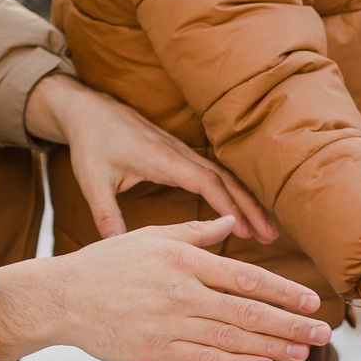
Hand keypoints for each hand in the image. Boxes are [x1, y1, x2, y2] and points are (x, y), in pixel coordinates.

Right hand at [0, 218, 328, 360]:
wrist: (61, 297)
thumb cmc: (108, 264)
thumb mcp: (151, 237)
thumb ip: (196, 234)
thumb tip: (231, 222)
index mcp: (184, 260)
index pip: (247, 277)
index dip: (285, 291)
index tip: (313, 300)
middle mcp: (182, 291)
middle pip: (249, 311)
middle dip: (291, 323)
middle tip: (323, 332)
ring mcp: (169, 323)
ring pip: (233, 338)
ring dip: (274, 346)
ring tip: (304, 351)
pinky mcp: (156, 351)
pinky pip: (206, 360)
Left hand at [25, 74, 276, 241]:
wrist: (89, 110)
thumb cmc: (91, 144)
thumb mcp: (93, 182)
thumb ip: (106, 216)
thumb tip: (116, 251)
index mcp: (161, 158)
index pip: (205, 181)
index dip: (227, 205)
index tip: (243, 229)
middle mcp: (178, 152)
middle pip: (225, 179)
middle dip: (250, 207)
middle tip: (271, 235)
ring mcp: (182, 151)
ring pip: (225, 175)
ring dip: (248, 200)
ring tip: (266, 229)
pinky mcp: (180, 154)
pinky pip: (216, 173)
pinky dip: (235, 192)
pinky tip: (245, 211)